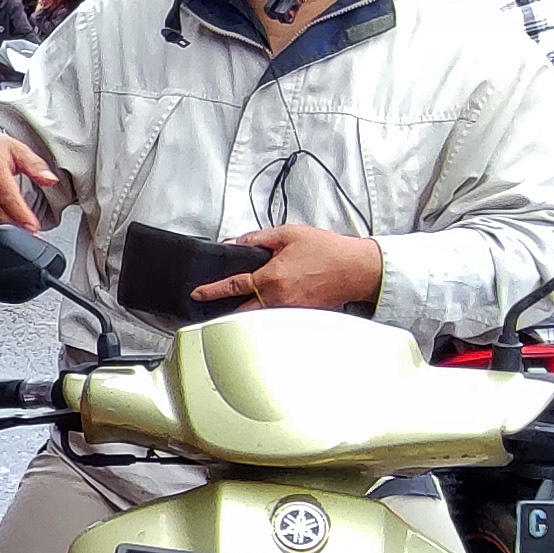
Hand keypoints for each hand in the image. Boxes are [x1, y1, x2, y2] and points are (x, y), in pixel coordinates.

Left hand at [192, 223, 384, 311]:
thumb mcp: (289, 234)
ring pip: (258, 316)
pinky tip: (268, 304)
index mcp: (271, 277)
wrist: (356, 269)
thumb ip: (259, 239)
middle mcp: (278, 298)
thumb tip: (238, 242)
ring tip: (238, 305)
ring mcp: (289, 310)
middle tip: (214, 307)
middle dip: (225, 311)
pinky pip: (276, 317)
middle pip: (241, 311)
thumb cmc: (328, 251)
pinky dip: (267, 312)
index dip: (211, 291)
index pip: (233, 285)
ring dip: (246, 311)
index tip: (197, 294)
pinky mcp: (300, 315)